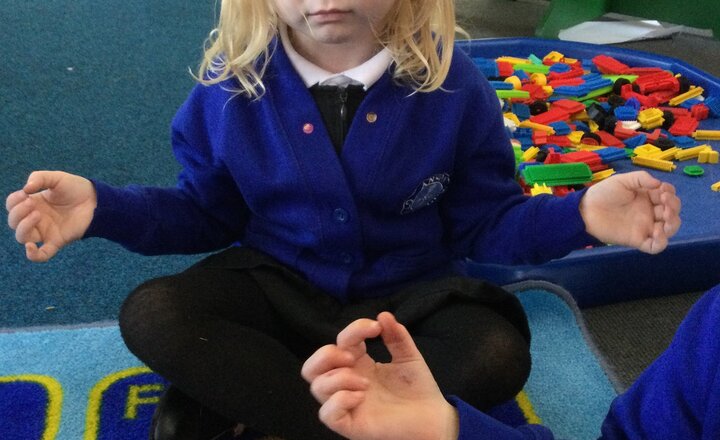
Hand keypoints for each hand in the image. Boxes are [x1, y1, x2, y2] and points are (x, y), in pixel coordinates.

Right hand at [6, 171, 96, 261]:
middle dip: (18, 213)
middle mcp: (36, 219)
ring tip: (38, 215)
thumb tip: (25, 189)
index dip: (13, 201)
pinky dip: (33, 255)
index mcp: (33, 204)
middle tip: (32, 203)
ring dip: (24, 226)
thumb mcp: (56, 178)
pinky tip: (30, 247)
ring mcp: (46, 231)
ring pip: (22, 237)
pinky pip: (42, 255)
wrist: (96, 199)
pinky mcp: (57, 241)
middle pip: (13, 222)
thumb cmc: (76, 189)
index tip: (25, 194)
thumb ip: (39, 177)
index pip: (12, 206)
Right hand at [302, 312, 458, 439]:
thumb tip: (383, 314)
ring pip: (317, 387)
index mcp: (357, 364)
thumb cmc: (418, 388)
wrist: (433, 418)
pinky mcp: (350, 424)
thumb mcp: (409, 356)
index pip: (340, 342)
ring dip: (339, 378)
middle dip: (326, 355)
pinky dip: (340, 400)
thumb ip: (396, 336)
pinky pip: (327, 414)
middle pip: (311, 367)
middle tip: (353, 357)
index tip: (376, 328)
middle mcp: (346, 382)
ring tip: (366, 383)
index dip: (353, 329)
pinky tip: (361, 397)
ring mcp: (346, 404)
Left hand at [580, 171, 680, 253]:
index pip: (668, 196)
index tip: (663, 190)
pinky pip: (655, 246)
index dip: (670, 193)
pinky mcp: (637, 240)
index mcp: (648, 197)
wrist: (585, 210)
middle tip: (664, 202)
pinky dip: (661, 242)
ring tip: (665, 217)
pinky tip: (657, 232)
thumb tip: (660, 184)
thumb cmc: (603, 194)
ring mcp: (645, 227)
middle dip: (674, 207)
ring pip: (669, 230)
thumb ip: (641, 178)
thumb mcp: (623, 180)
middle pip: (672, 213)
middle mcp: (649, 213)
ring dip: (673, 224)